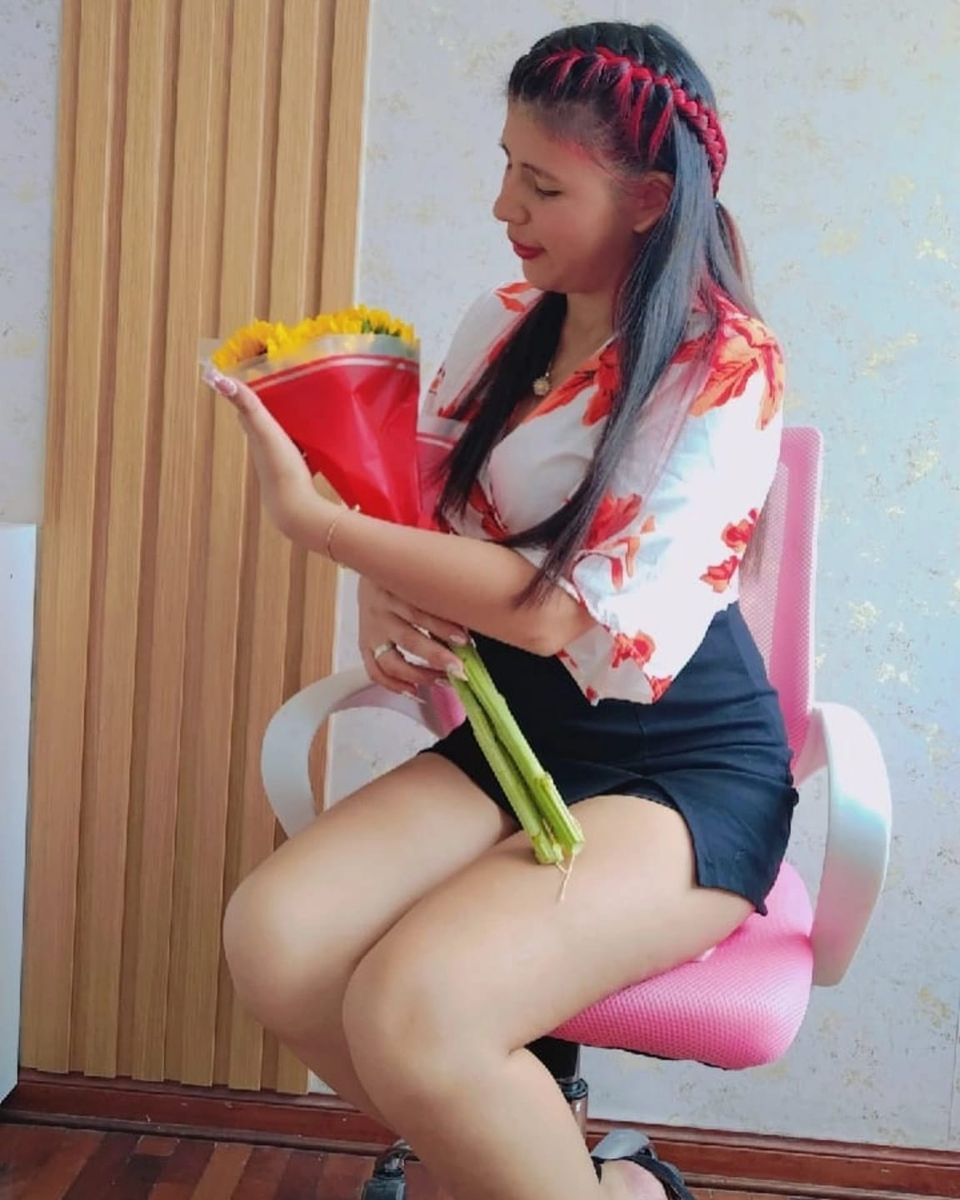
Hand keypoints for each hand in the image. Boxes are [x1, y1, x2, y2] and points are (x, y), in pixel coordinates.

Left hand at [201, 364, 314, 533]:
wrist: (296, 509)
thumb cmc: (280, 469)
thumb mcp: (266, 430)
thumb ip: (246, 405)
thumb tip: (218, 379)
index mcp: (257, 437)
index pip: (247, 412)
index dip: (249, 394)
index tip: (256, 377)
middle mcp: (266, 451)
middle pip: (267, 425)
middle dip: (274, 409)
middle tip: (286, 390)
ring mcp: (283, 465)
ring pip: (287, 440)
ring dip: (293, 427)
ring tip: (308, 411)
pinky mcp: (300, 476)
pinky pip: (306, 456)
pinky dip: (311, 446)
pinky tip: (324, 442)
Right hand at [358, 575, 467, 696]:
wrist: (372, 564)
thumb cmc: (404, 575)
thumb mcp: (419, 579)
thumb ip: (438, 600)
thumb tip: (466, 628)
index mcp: (395, 591)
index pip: (420, 612)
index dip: (443, 628)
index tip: (464, 640)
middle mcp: (381, 612)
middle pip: (408, 639)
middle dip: (435, 656)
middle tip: (458, 668)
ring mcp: (371, 630)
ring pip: (391, 660)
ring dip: (418, 674)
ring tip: (441, 681)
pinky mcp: (364, 644)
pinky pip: (374, 670)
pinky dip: (393, 684)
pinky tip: (413, 690)